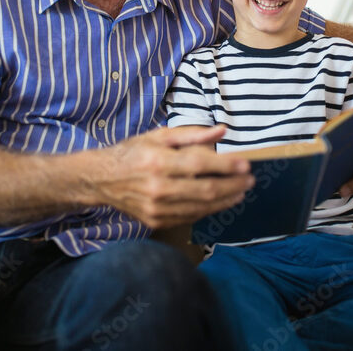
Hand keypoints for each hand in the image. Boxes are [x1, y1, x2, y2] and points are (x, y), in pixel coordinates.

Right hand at [92, 124, 253, 228]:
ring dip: (225, 201)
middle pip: (206, 190)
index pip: (200, 165)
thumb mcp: (159, 136)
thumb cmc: (132, 152)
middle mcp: (158, 187)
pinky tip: (219, 202)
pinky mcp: (156, 221)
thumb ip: (192, 135)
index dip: (227, 166)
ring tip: (240, 192)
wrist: (102, 179)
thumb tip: (221, 131)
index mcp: (158, 161)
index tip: (246, 165)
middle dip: (233, 186)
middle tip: (249, 181)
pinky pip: (189, 217)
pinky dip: (208, 210)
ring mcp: (156, 208)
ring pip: (201, 207)